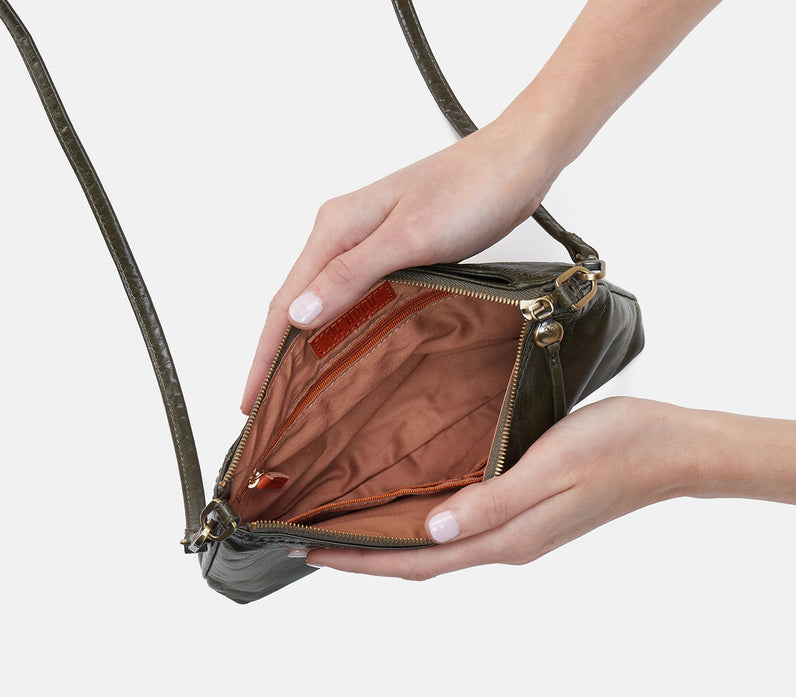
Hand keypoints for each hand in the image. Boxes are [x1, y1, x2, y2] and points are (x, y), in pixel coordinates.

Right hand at [240, 120, 558, 410]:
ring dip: (302, 341)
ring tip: (292, 386)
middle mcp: (342, 233)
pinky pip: (350, 294)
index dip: (263, 355)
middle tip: (266, 406)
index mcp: (336, 228)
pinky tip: (340, 346)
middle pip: (294, 301)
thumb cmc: (470, 191)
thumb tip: (299, 313)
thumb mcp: (409, 237)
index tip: (252, 400)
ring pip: (321, 299)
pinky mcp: (390, 249)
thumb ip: (352, 274)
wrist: (515, 162)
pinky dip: (336, 325)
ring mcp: (365, 240)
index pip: (284, 301)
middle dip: (274, 354)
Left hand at [304, 397, 695, 577]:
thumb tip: (432, 532)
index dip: (362, 560)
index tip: (312, 551)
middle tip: (313, 540)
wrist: (671, 447)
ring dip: (392, 541)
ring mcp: (518, 529)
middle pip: (421, 559)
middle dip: (364, 556)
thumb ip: (492, 503)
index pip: (418, 560)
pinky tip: (412, 504)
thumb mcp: (552, 468)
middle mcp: (506, 540)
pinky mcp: (526, 510)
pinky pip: (461, 525)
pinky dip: (425, 523)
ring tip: (350, 526)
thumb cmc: (617, 448)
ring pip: (438, 545)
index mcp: (507, 537)